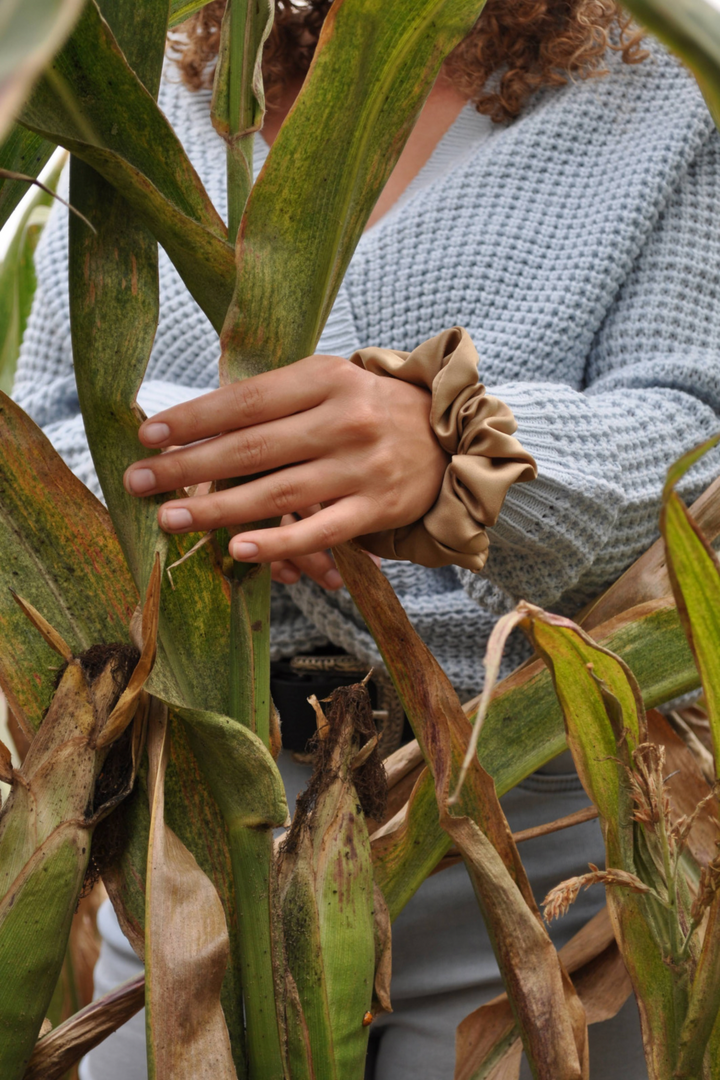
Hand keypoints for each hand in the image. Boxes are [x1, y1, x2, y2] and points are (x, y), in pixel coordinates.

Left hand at [123, 354, 448, 581]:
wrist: (452, 436)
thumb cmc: (373, 408)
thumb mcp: (330, 383)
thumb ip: (275, 399)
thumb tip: (198, 424)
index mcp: (327, 379)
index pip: (246, 400)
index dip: (193, 419)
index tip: (147, 435)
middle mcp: (344, 420)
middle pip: (252, 448)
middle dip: (187, 466)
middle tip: (138, 481)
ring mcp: (361, 468)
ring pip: (277, 493)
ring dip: (218, 510)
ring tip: (171, 518)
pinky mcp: (376, 509)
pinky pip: (320, 532)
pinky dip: (278, 542)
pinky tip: (238, 549)